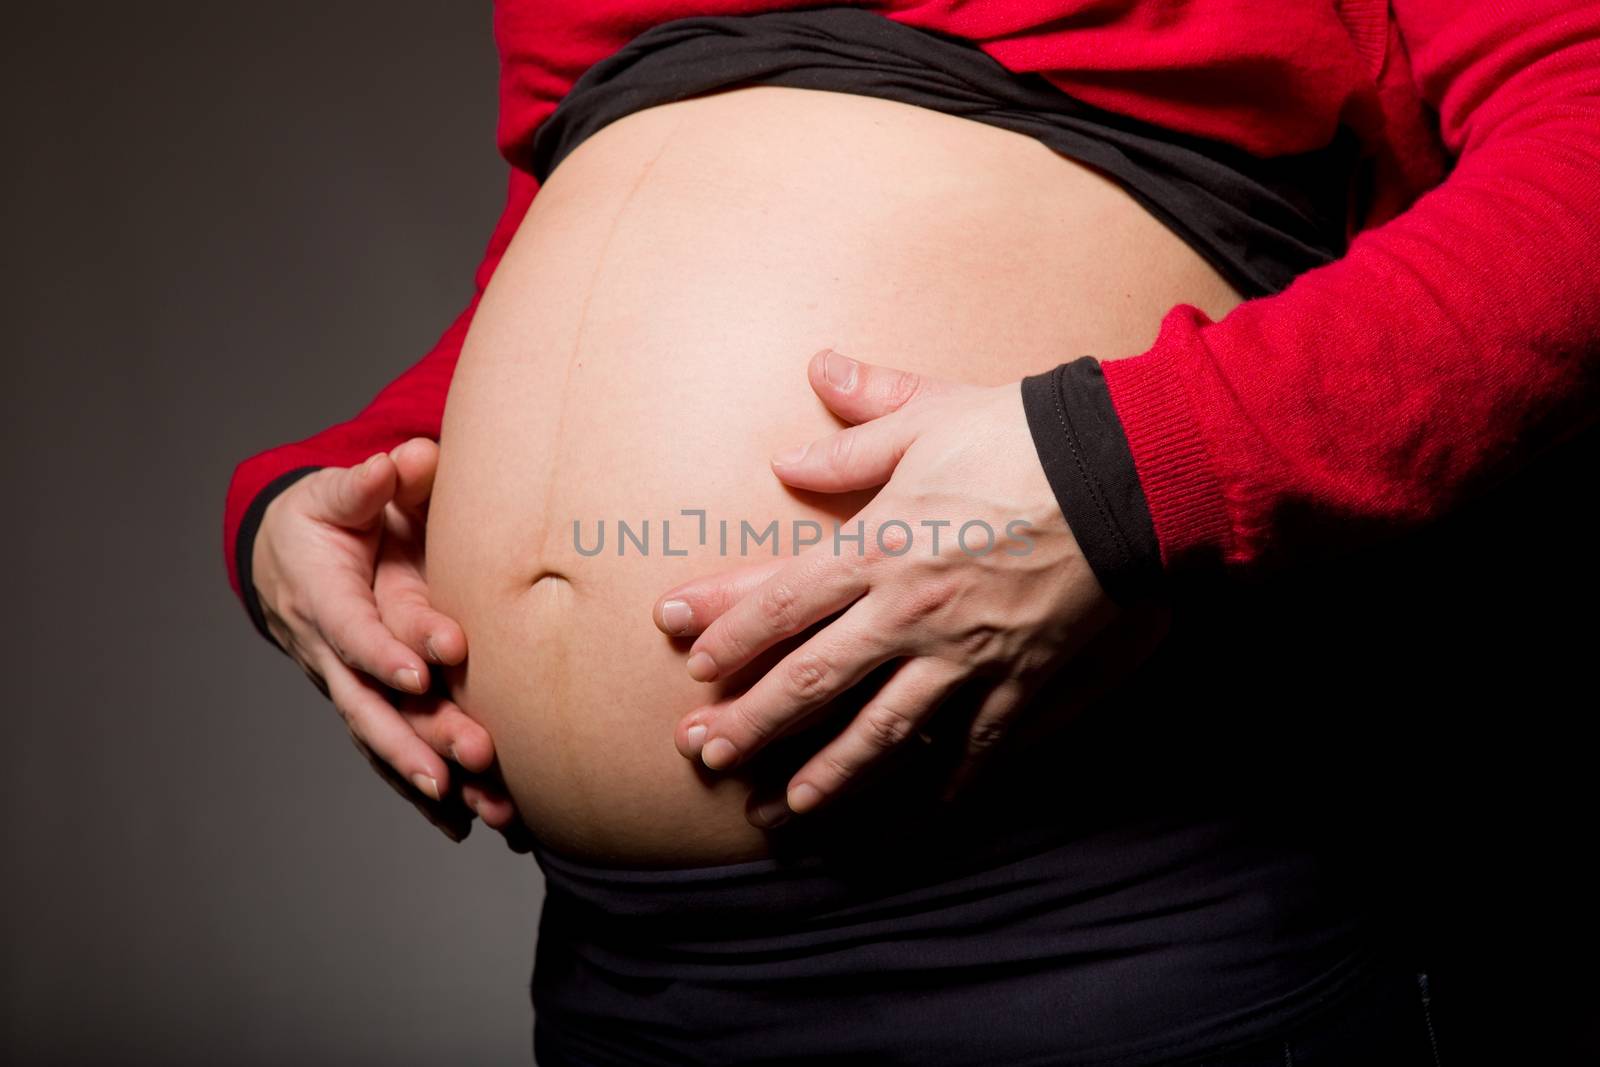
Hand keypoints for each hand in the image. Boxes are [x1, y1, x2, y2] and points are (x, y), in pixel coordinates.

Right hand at [252, 437, 528, 850]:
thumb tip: (404, 461)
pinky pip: (394, 754)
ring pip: (386, 739)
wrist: (286, 560)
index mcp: (322, 597)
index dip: (385, 651)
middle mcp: (331, 653)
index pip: (353, 630)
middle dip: (418, 734)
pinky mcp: (371, 706)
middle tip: (471, 755)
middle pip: (371, 703)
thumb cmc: (325, 520)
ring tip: (480, 808)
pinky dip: (427, 794)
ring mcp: (349, 686)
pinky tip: (468, 826)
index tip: (424, 671)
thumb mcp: (336, 492)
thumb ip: (369, 482)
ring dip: (430, 776)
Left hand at [653, 349, 1160, 826]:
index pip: (783, 603)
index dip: (731, 637)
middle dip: (754, 724)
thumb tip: (795, 436)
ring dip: (831, 773)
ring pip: (884, 731)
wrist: (1129, 472)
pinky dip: (952, 780)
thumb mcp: (929, 417)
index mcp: (878, 545)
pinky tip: (927, 806)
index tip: (694, 666)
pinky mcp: (1024, 677)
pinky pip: (980, 743)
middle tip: (708, 756)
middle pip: (814, 681)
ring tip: (790, 808)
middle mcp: (909, 611)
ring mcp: (966, 654)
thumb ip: (856, 433)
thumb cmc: (1024, 435)